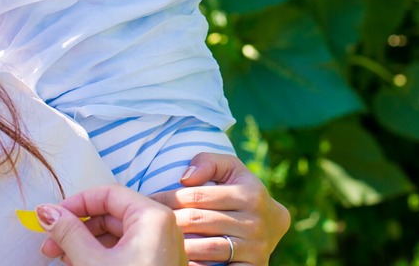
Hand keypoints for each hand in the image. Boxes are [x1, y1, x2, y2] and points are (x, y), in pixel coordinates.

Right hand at [37, 185, 186, 265]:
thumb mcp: (92, 262)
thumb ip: (69, 233)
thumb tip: (46, 212)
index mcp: (152, 217)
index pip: (109, 193)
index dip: (77, 203)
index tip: (51, 218)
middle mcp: (161, 227)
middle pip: (112, 214)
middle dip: (77, 227)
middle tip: (49, 246)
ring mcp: (160, 247)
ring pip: (116, 234)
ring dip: (85, 243)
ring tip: (60, 259)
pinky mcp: (155, 264)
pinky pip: (126, 250)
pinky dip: (100, 255)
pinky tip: (79, 265)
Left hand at [150, 153, 290, 265]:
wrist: (273, 225)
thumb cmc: (242, 192)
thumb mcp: (232, 170)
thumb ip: (210, 162)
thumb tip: (185, 178)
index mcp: (250, 193)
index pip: (197, 196)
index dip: (168, 197)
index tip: (149, 201)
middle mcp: (255, 221)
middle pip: (198, 221)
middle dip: (168, 221)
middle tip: (145, 222)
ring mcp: (255, 246)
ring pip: (205, 247)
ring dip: (177, 245)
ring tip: (157, 240)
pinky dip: (196, 265)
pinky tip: (179, 259)